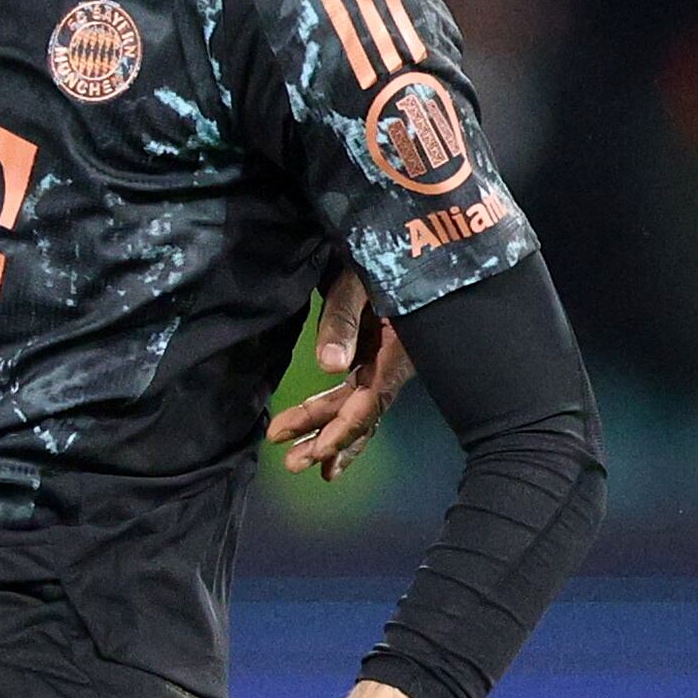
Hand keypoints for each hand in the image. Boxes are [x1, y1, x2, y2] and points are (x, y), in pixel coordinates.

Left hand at [265, 270, 411, 480]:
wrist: (404, 233)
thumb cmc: (382, 253)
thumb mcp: (359, 281)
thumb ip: (343, 321)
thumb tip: (330, 368)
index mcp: (398, 348)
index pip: (371, 402)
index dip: (344, 428)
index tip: (317, 450)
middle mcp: (394, 361)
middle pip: (361, 411)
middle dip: (328, 439)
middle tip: (293, 463)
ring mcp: (386, 360)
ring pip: (356, 406)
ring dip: (326, 432)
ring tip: (294, 460)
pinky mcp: (376, 354)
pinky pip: (356, 392)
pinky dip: (334, 414)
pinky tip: (314, 434)